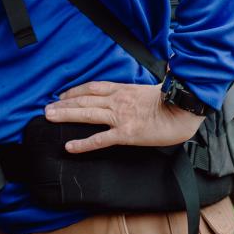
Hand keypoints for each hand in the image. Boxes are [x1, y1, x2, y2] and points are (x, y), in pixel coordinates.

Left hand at [43, 81, 204, 153]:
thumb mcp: (151, 89)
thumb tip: (137, 85)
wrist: (186, 109)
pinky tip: (70, 147)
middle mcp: (117, 101)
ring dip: (66, 116)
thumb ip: (137, 89)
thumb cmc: (174, 100)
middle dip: (63, 104)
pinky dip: (83, 144)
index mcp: (123, 90)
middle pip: (84, 100)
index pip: (92, 88)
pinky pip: (100, 139)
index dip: (75, 91)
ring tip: (49, 118)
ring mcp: (120, 117)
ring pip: (87, 115)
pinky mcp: (126, 134)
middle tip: (46, 108)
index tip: (62, 95)